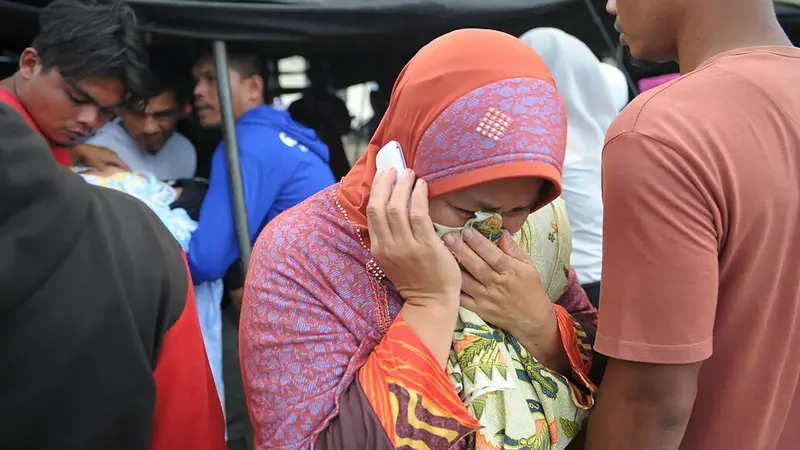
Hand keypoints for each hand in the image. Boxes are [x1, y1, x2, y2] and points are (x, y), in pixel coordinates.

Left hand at [74, 143, 129, 170]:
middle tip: (126, 171)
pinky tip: (111, 162)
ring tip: (119, 167)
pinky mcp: (104, 149)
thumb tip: (112, 173)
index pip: (122, 163)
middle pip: (119, 160)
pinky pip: (111, 156)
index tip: (131, 172)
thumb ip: (106, 170)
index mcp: (113, 157)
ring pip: (115, 158)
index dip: (126, 168)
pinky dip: (113, 160)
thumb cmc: (91, 158)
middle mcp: (112, 153)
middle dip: (123, 165)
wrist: (83, 149)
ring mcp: (108, 150)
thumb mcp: (99, 166)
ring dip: (117, 162)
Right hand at [366, 168, 461, 307]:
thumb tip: (390, 205)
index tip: (385, 174)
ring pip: (398, 208)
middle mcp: (388, 246)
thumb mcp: (392, 258)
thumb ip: (388, 236)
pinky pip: (419, 215)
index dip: (377, 189)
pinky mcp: (426, 247)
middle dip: (387, 183)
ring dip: (403, 186)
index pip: (372, 212)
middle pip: (380, 206)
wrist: (431, 301)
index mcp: (378, 248)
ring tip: (411, 174)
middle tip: (396, 168)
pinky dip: (419, 196)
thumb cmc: (415, 277)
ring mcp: (406, 247)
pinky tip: (422, 186)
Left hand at [445, 228, 555, 342]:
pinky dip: (454, 289)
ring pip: (468, 281)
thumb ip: (514, 250)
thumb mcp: (529, 267)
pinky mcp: (479, 309)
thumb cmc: (531, 289)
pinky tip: (444, 278)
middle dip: (462, 250)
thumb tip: (502, 232)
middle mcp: (497, 284)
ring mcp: (486, 298)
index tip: (467, 230)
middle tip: (448, 236)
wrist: (532, 320)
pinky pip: (463, 299)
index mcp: (511, 271)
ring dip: (455, 267)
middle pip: (477, 266)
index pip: (493, 255)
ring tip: (443, 254)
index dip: (479, 243)